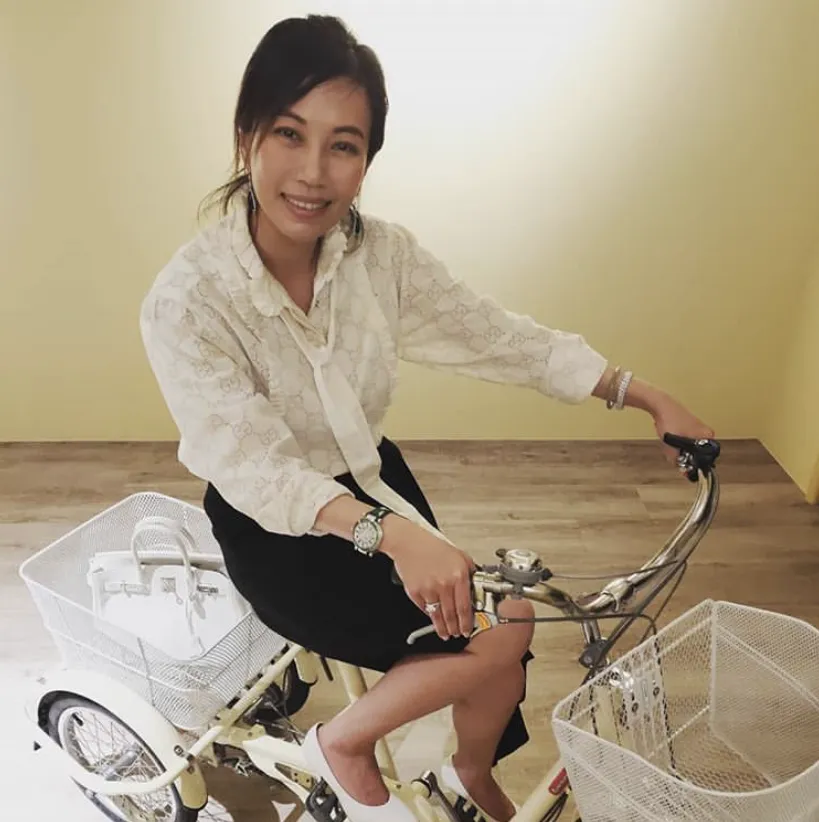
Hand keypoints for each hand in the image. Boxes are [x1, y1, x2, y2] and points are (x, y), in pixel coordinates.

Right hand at [380, 519, 474, 639]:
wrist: (408, 542)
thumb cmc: (432, 546)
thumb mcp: (459, 555)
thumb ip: (470, 571)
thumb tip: (476, 588)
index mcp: (458, 575)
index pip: (465, 607)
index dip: (467, 622)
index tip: (468, 628)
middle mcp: (445, 584)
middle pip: (452, 615)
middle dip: (456, 628)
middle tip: (458, 633)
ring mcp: (429, 590)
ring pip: (438, 616)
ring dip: (443, 628)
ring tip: (446, 633)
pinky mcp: (415, 593)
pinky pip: (425, 609)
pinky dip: (430, 615)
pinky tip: (433, 618)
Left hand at [648, 391, 714, 464]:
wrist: (661, 405)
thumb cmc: (669, 421)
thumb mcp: (672, 448)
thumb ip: (679, 462)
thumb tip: (685, 473)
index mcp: (708, 437)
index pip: (704, 459)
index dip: (692, 463)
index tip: (683, 464)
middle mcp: (706, 433)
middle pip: (695, 453)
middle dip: (683, 455)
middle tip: (672, 451)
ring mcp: (698, 428)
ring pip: (688, 447)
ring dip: (678, 448)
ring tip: (668, 441)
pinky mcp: (689, 426)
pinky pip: (684, 440)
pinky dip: (676, 441)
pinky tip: (668, 436)